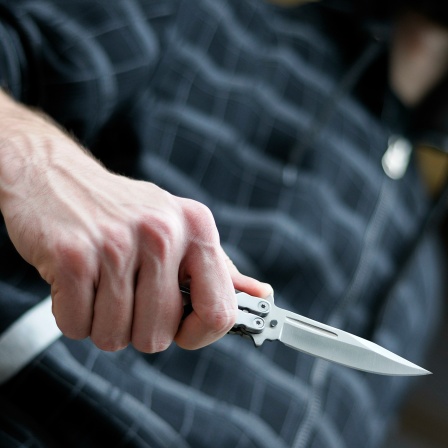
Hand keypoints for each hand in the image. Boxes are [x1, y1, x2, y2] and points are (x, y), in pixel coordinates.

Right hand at [0, 90, 270, 351]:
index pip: (219, 312)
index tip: (181, 330)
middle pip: (159, 335)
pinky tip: (74, 283)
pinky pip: (76, 326)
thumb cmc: (121, 210)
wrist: (54, 175)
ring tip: (98, 284)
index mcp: (197, 227)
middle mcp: (163, 232)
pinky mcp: (72, 254)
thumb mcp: (178, 227)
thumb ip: (218, 268)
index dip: (199, 335)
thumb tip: (258, 296)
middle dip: (137, 328)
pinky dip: (72, 316)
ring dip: (102, 322)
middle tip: (124, 293)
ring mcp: (117, 242)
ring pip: (114, 336)